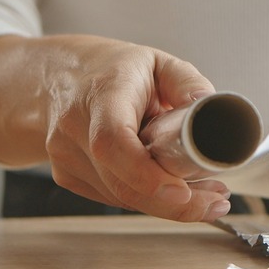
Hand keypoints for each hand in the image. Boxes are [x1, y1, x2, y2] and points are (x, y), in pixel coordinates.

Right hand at [0, 34, 230, 221]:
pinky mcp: (68, 175)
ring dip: (168, 205)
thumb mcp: (157, 62)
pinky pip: (114, 197)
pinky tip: (177, 193)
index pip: (113, 142)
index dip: (146, 175)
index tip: (183, 192)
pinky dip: (148, 200)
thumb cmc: (111, 69)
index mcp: (101, 94)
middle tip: (216, 202)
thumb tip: (214, 111)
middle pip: (120, 182)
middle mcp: (74, 127)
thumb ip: (188, 83)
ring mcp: (66, 156)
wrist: (52, 77)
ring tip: (208, 197)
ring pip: (121, 196)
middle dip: (173, 203)